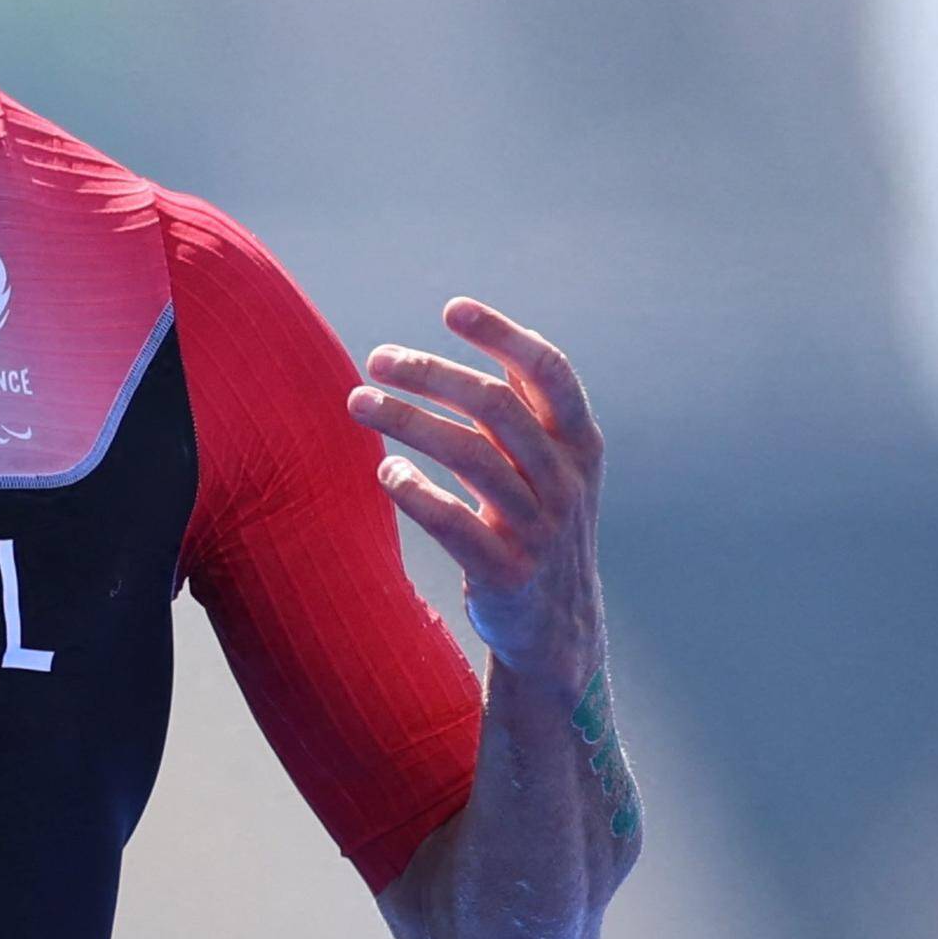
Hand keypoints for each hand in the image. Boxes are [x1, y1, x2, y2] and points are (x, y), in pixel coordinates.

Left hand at [350, 297, 605, 689]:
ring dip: (408, 422)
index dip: (503, 336)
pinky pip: (457, 524)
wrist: (557, 629)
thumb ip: (520, 411)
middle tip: (376, 358)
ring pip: (473, 457)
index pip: (549, 372)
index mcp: (580, 445)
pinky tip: (385, 474)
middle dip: (432, 374)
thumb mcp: (549, 466)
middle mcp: (566, 481)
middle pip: (497, 407)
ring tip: (357, 402)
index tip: (452, 309)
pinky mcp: (507, 573)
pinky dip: (417, 493)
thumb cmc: (538, 528)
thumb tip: (478, 341)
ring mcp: (541, 528)